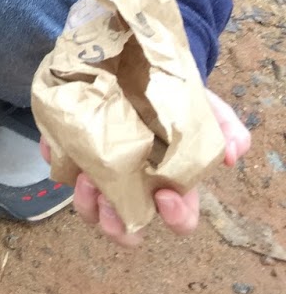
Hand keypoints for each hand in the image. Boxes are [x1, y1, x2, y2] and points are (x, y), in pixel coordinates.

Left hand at [42, 89, 249, 246]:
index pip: (178, 219)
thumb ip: (226, 126)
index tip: (166, 196)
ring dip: (86, 204)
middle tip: (111, 201)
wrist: (138, 66)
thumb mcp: (206, 106)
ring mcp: (103, 174)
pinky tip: (59, 150)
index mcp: (171, 184)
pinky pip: (61, 169)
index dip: (175, 218)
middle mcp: (135, 187)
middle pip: (126, 227)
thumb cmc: (174, 98)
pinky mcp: (74, 154)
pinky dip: (60, 165)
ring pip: (91, 210)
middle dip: (117, 225)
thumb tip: (233, 153)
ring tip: (85, 177)